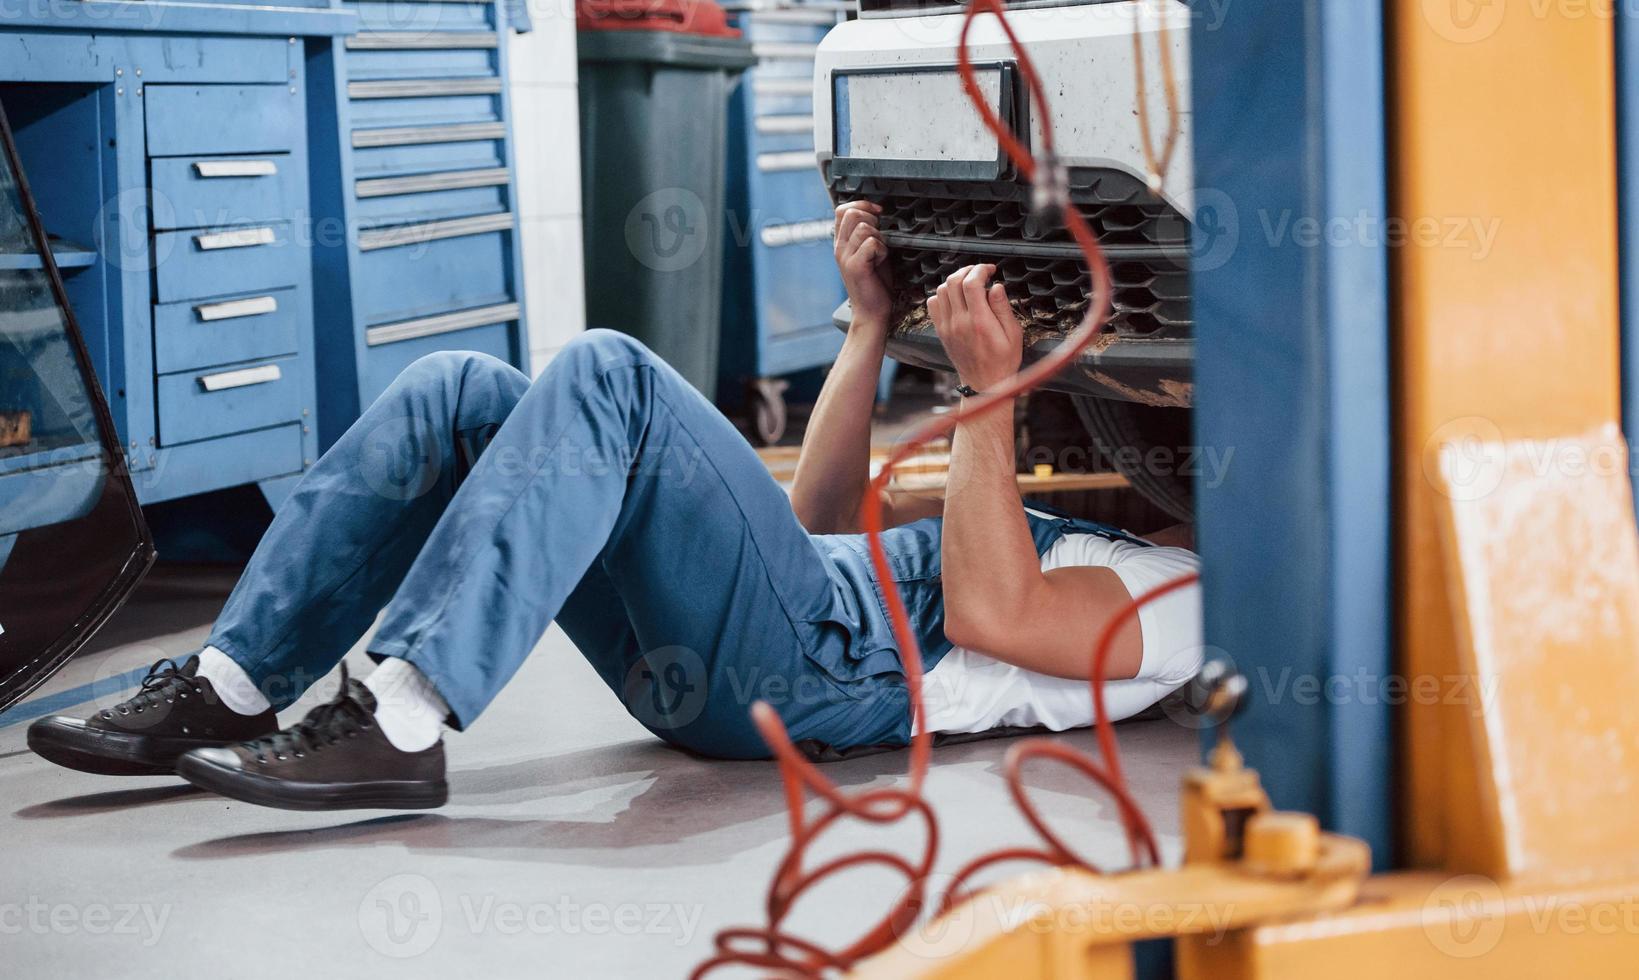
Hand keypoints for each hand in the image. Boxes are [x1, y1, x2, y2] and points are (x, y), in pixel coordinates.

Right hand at [833, 201, 892, 326]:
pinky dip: (882, 250)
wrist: (871, 312)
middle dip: (871, 218)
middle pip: (851, 213)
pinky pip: (871, 243)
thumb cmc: (874, 283)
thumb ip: (867, 234)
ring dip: (879, 236)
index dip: (861, 204)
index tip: (877, 212)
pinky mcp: (855, 267)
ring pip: (864, 227)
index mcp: (841, 243)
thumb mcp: (869, 253)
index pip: (842, 210)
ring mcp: (845, 257)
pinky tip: (881, 261)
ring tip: (880, 253)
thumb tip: (875, 214)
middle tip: (880, 235)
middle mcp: (840, 248)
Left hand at [928, 264, 1021, 392]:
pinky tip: (956, 297)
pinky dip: (942, 295)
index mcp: (979, 322)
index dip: (980, 270)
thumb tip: (996, 286)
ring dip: (955, 280)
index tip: (990, 270)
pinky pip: (933, 304)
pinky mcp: (941, 331)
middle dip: (968, 270)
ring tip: (969, 283)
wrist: (984, 385)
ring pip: (941, 290)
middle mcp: (959, 322)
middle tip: (980, 272)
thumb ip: (1003, 308)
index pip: (971, 284)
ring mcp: (947, 327)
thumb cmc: (1002, 361)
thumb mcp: (1013, 335)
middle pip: (953, 282)